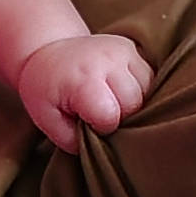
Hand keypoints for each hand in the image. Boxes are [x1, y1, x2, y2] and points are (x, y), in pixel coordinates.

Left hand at [15, 32, 152, 152]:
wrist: (48, 50)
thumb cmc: (46, 88)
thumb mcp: (46, 118)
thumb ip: (71, 139)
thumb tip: (99, 148)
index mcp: (83, 78)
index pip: (109, 116)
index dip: (100, 127)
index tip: (86, 122)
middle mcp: (107, 60)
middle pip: (133, 103)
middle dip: (120, 116)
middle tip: (98, 113)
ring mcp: (122, 51)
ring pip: (146, 90)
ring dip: (133, 103)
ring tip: (109, 101)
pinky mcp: (131, 48)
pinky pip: (149, 77)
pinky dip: (140, 90)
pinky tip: (120, 92)